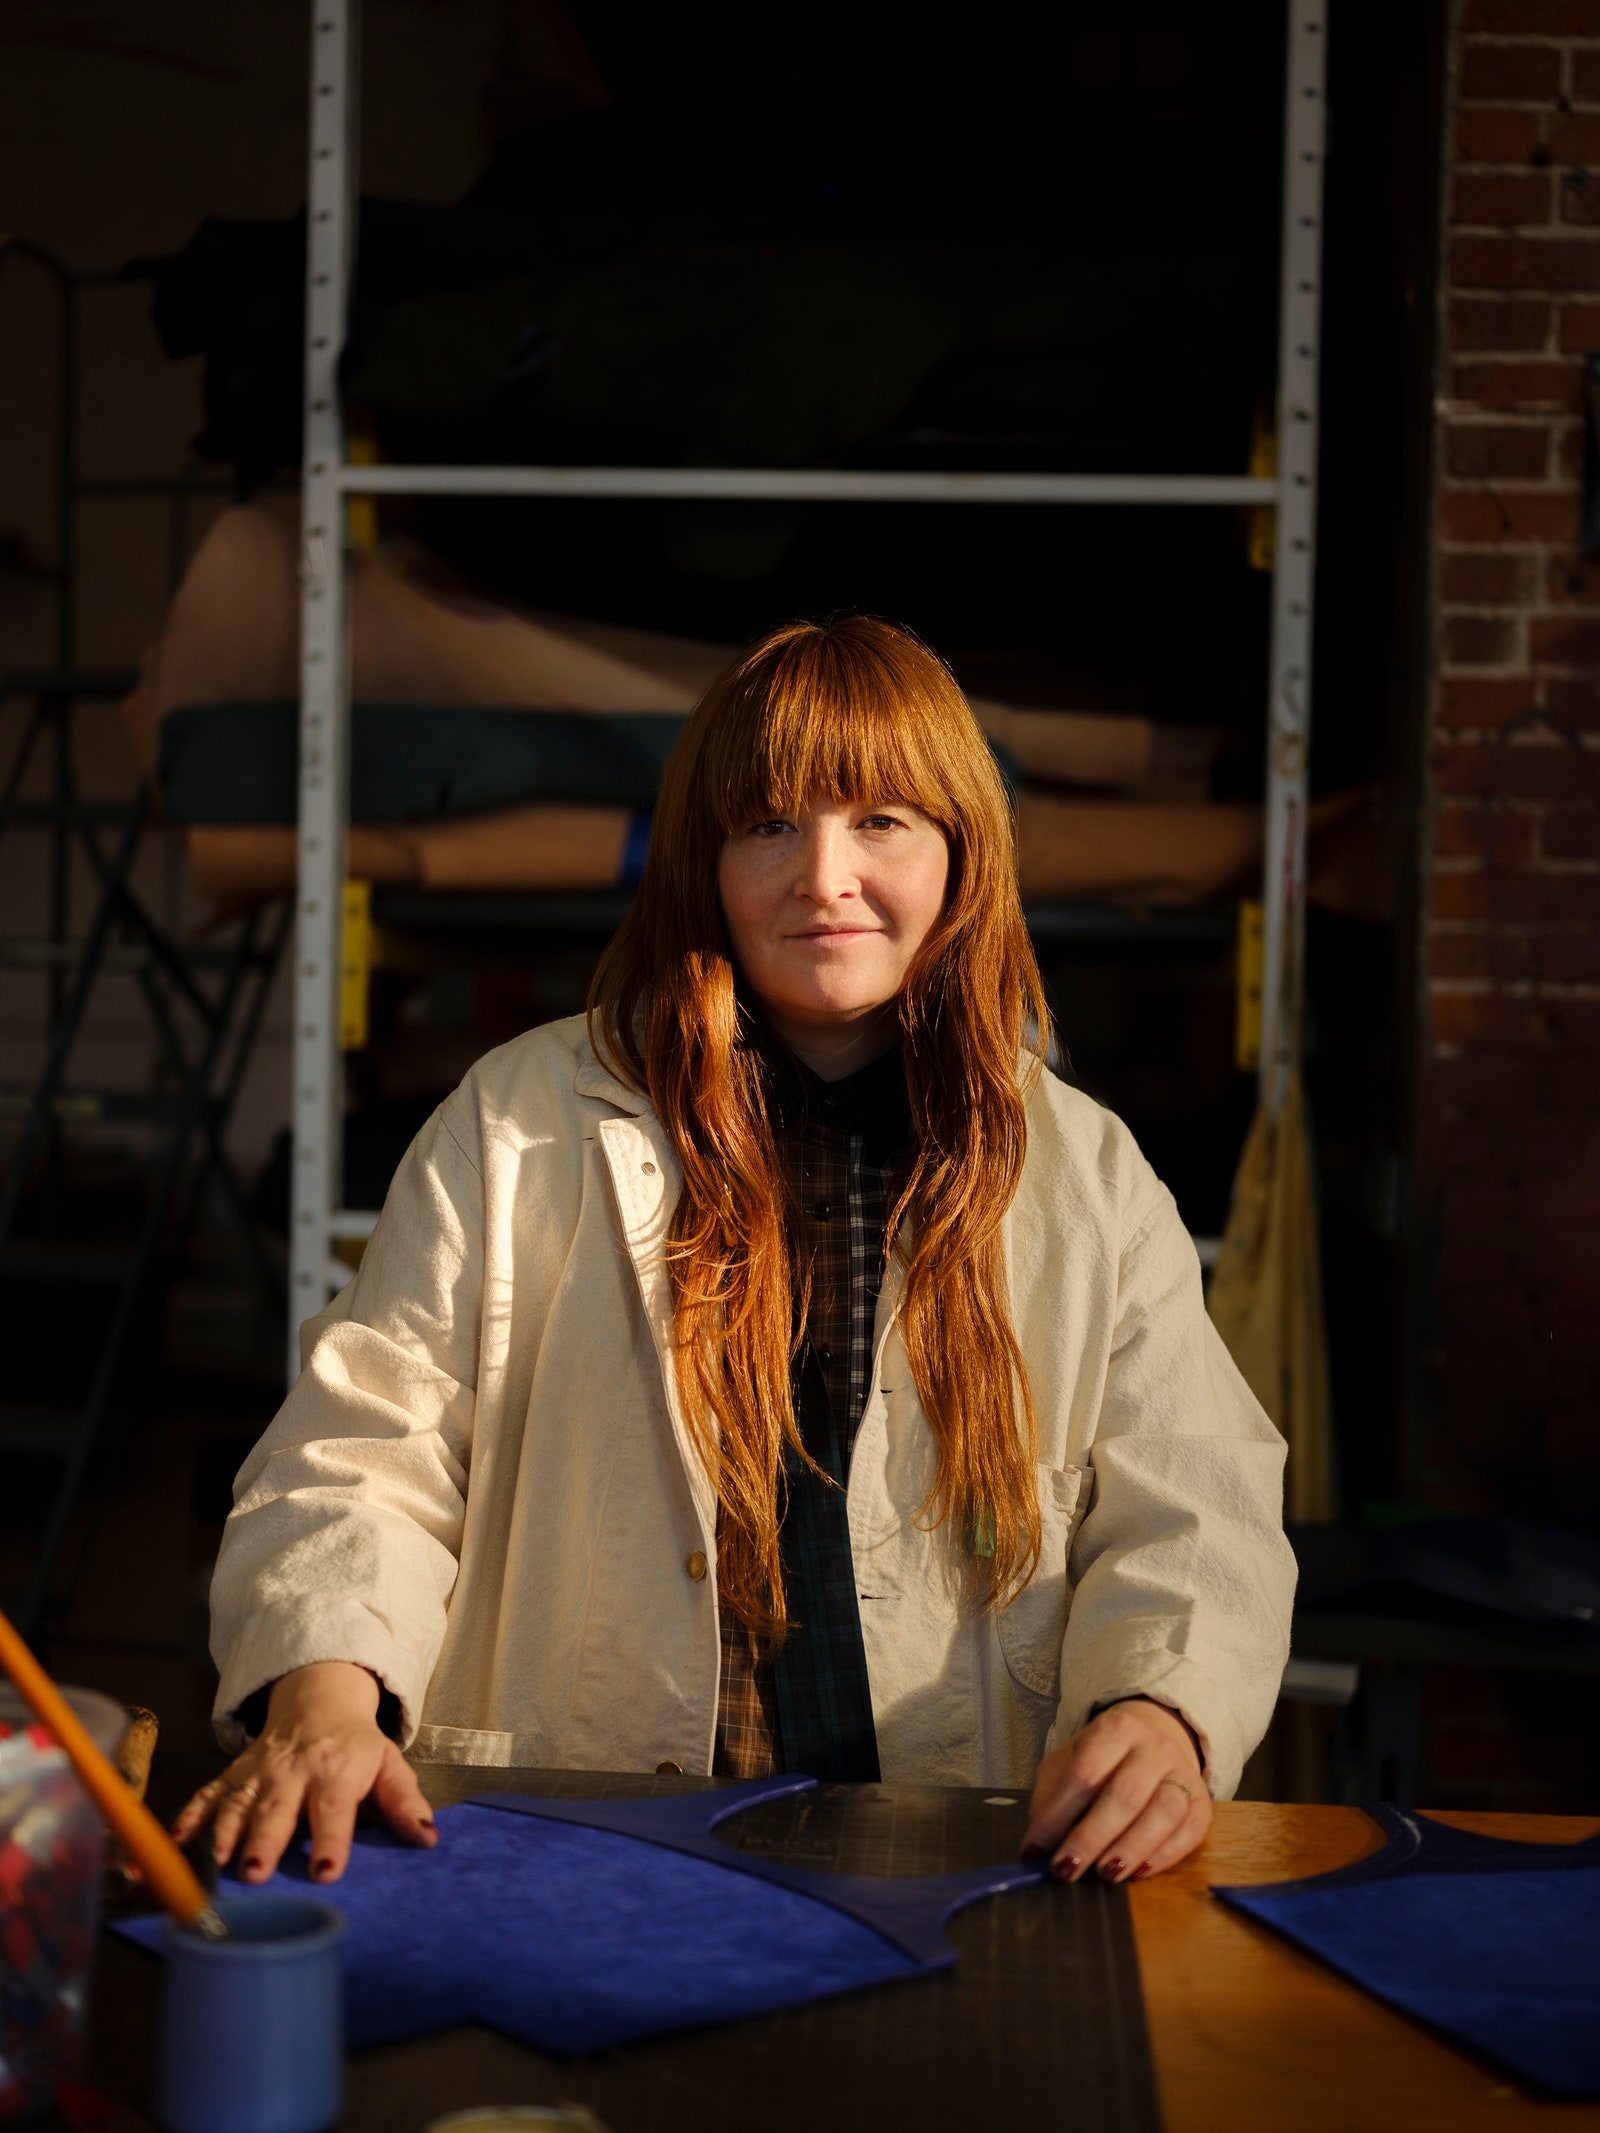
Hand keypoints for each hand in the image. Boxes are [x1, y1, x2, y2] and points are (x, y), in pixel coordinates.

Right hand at [172, 1661, 436, 1885]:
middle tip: (256, 1874)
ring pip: (238, 1803)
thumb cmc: (357, 1747)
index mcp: (336, 1772)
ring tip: (218, 1862)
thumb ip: (405, 1803)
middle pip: (277, 1809)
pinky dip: (190, 1814)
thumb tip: (429, 1838)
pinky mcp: (234, 1774)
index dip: (330, 1839)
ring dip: (225, 1831)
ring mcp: (260, 1773)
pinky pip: (209, 1793)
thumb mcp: (389, 1765)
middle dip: (265, 1841)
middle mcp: (293, 1772)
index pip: (334, 1809)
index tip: (324, 1871)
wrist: (319, 1702)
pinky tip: (176, 1840)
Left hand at [1022, 1697, 1209, 1884]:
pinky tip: (1138, 1872)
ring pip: (1164, 1811)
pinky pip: (1190, 1831)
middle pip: (1125, 1794)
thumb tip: (1037, 1848)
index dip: (1058, 1815)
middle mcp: (1154, 1746)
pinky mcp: (1202, 1803)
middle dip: (1092, 1837)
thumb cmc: (1102, 1759)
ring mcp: (1183, 1773)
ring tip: (1105, 1874)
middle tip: (1066, 1869)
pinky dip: (1165, 1856)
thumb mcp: (1069, 1762)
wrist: (1154, 1738)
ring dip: (1132, 1847)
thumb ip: (1052, 1800)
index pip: (1084, 1773)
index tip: (1035, 1850)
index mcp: (1116, 1728)